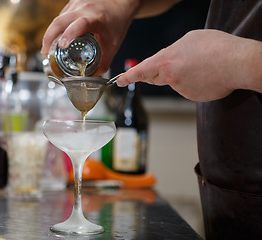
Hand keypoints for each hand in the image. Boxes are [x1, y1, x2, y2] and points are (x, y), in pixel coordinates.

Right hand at [41, 0, 139, 75]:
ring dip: (51, 33)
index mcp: (97, 19)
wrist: (119, 4)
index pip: (81, 24)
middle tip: (45, 52)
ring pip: (58, 19)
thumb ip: (103, 63)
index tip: (62, 46)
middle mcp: (85, 9)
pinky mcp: (72, 4)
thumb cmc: (117, 21)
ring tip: (48, 48)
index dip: (70, 34)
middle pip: (60, 21)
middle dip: (49, 37)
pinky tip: (57, 37)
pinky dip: (57, 28)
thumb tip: (92, 77)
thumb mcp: (113, 45)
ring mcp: (77, 4)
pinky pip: (60, 17)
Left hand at [117, 29, 261, 101]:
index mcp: (165, 61)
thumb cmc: (215, 47)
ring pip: (174, 82)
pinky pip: (187, 88)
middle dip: (160, 71)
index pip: (140, 71)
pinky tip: (206, 74)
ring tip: (201, 65)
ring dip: (182, 75)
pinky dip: (193, 82)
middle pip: (157, 76)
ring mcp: (181, 89)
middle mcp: (170, 78)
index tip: (120, 81)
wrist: (237, 63)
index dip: (128, 77)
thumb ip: (172, 51)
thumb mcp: (188, 40)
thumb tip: (168, 60)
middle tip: (175, 63)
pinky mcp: (192, 96)